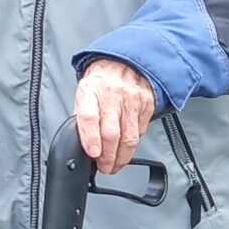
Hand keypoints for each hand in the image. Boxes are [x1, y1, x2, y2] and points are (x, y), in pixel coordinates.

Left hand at [74, 56, 156, 175]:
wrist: (123, 61)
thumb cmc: (101, 81)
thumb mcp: (84, 93)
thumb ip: (81, 117)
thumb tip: (81, 143)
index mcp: (91, 90)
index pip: (89, 117)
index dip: (90, 138)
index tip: (93, 154)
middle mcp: (112, 93)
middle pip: (111, 132)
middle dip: (108, 156)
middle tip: (105, 167)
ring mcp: (132, 98)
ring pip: (129, 137)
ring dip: (122, 157)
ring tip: (115, 165)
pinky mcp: (146, 103)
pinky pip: (140, 131)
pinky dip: (133, 144)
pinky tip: (126, 147)